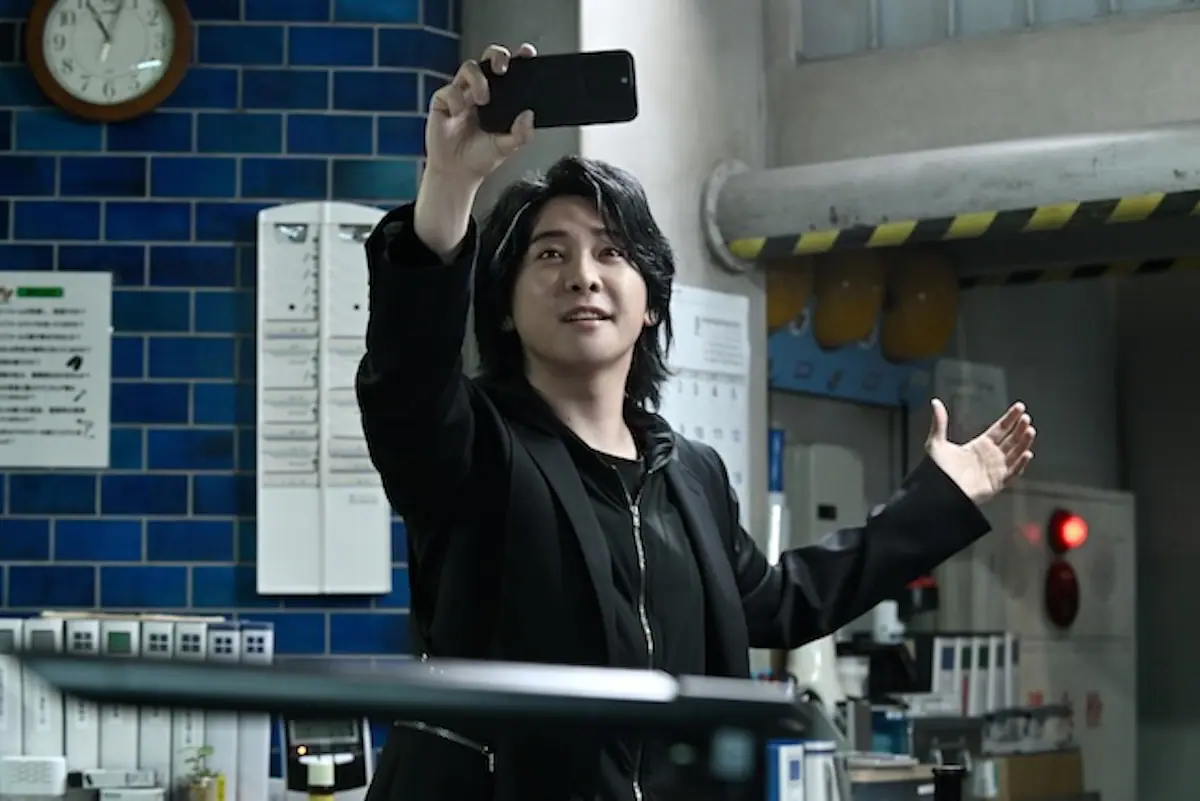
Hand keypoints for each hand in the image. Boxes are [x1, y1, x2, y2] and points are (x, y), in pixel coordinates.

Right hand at [425, 43, 536, 183]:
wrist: (457, 173)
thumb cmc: (480, 158)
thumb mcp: (506, 147)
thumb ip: (520, 134)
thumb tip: (529, 115)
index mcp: (499, 99)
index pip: (510, 73)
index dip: (519, 59)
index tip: (527, 53)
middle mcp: (480, 92)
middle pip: (489, 59)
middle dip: (497, 56)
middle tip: (503, 68)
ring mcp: (461, 94)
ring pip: (469, 68)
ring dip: (477, 80)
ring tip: (482, 100)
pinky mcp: (443, 101)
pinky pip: (449, 89)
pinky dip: (455, 99)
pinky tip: (458, 113)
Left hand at [925, 399, 1035, 505]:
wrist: (938, 493)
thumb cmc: (936, 471)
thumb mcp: (936, 443)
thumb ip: (939, 422)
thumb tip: (935, 402)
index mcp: (979, 446)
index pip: (1000, 429)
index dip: (1010, 418)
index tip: (1020, 407)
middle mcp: (990, 457)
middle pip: (1011, 440)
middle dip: (1020, 428)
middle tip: (1026, 418)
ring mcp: (995, 470)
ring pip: (1015, 454)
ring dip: (1023, 443)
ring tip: (1029, 430)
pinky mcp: (997, 483)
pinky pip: (1012, 473)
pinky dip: (1020, 464)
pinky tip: (1027, 453)